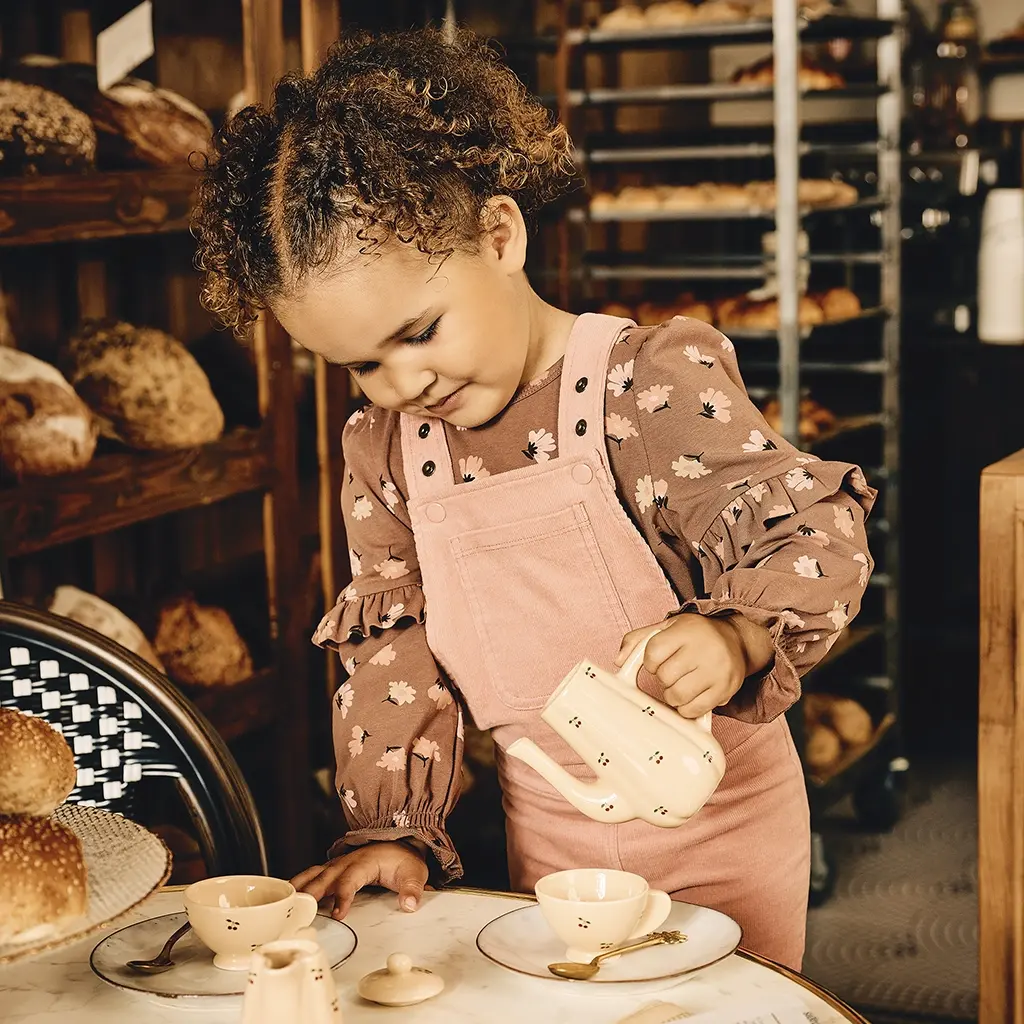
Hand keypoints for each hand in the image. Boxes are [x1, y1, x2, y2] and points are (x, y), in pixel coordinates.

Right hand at [290, 841, 427, 920]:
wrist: (398, 847)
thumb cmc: (403, 861)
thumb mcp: (414, 873)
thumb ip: (412, 888)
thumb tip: (410, 904)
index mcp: (365, 861)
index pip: (351, 878)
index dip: (343, 895)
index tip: (337, 914)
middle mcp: (347, 862)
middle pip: (325, 876)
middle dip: (310, 893)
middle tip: (295, 911)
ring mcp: (337, 866)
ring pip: (313, 874)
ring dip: (298, 887)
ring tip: (283, 904)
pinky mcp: (332, 872)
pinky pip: (311, 877)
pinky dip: (298, 886)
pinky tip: (287, 900)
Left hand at [615, 614, 771, 717]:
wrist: (736, 640)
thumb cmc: (696, 635)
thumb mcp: (667, 626)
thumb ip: (638, 639)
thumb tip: (618, 661)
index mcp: (686, 630)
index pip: (653, 652)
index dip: (649, 661)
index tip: (657, 660)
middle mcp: (704, 649)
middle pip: (665, 676)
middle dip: (663, 678)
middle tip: (672, 672)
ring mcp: (717, 671)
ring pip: (677, 696)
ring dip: (672, 695)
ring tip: (680, 684)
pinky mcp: (725, 690)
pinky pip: (694, 710)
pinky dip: (686, 708)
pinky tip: (691, 696)